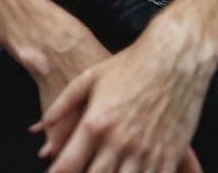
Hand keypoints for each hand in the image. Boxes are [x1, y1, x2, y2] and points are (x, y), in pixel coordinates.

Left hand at [34, 16, 214, 172]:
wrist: (174, 57)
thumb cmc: (132, 64)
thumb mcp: (91, 76)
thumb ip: (64, 102)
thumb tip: (43, 123)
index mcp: (96, 123)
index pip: (68, 164)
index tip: (53, 172)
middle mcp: (118, 142)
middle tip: (81, 171)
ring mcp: (144, 152)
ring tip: (106, 171)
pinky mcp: (168, 156)